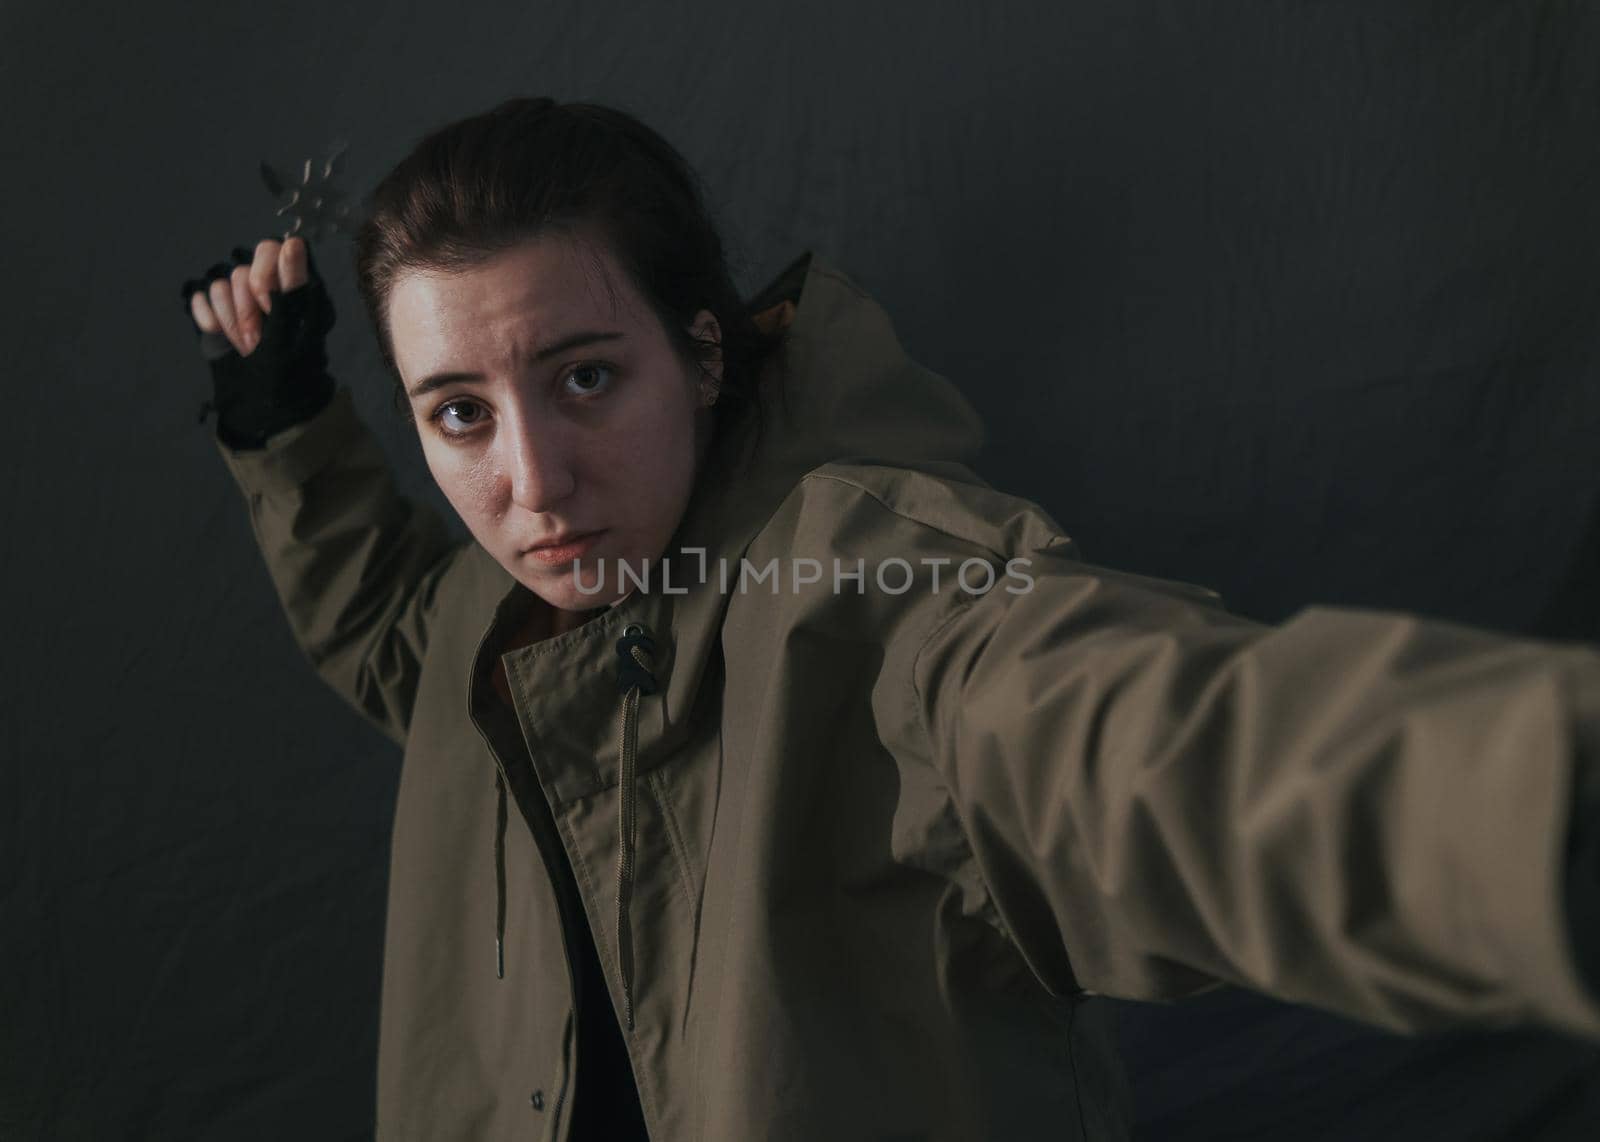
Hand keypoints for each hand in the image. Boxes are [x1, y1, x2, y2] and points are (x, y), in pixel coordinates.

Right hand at [181, 237, 313, 355]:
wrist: (264, 391)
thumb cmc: (291, 360)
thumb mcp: (300, 326)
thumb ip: (293, 285)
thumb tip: (293, 243)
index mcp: (289, 281)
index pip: (271, 251)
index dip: (265, 276)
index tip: (269, 305)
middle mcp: (262, 281)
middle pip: (242, 271)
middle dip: (247, 309)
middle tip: (258, 337)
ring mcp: (236, 293)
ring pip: (220, 284)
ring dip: (232, 321)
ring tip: (246, 343)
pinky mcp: (214, 306)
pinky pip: (201, 297)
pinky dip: (211, 320)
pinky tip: (222, 335)